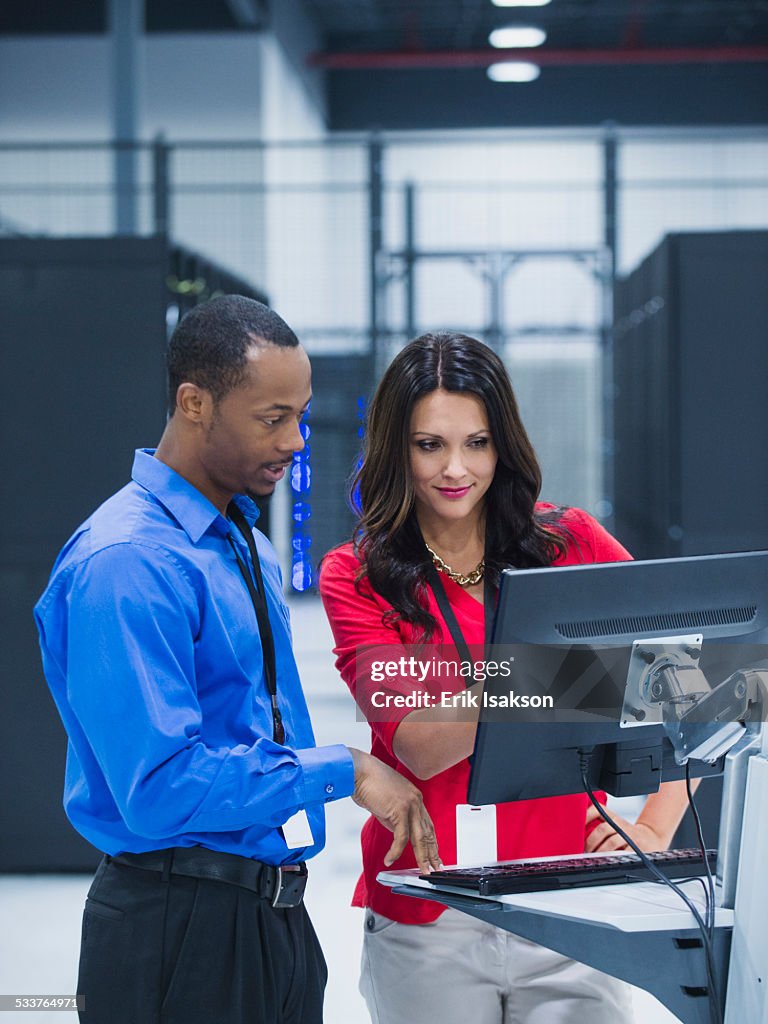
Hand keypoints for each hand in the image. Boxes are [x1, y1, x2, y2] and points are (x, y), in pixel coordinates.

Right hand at [348, 748, 441, 871]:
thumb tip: (399, 835)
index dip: (431, 842)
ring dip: (422, 857)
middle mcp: (416, 800)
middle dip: (432, 853)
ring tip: (423, 871)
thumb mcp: (386, 805)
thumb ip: (395, 819)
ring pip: (419, 837)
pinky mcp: (399, 809)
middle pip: (427, 832)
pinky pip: (401, 837)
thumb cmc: (368, 784)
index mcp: (415, 798)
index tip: (434, 856)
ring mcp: (410, 804)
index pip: (427, 825)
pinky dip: (395, 851)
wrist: (357, 770)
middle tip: (435, 869)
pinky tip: (389, 860)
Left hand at [585, 804, 666, 853]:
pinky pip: (623, 854)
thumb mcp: (613, 825)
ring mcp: (628, 836)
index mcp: (612, 817)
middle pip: (602, 829)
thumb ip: (597, 827)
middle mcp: (620, 824)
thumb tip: (576, 835)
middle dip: (591, 841)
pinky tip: (608, 861)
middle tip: (584, 850)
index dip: (586, 815)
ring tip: (594, 858)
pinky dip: (614, 858)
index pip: (597, 809)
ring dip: (600, 851)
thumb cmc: (626, 834)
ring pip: (612, 842)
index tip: (577, 825)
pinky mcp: (635, 848)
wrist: (650, 839)